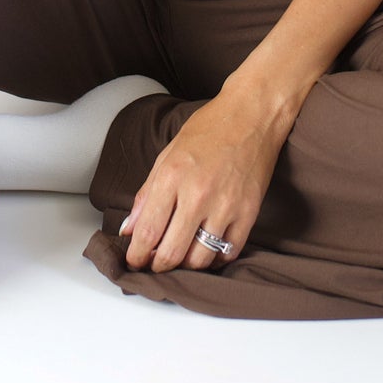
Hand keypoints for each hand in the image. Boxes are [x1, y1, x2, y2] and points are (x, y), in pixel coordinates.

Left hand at [119, 85, 293, 273]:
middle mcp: (197, 194)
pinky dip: (214, 260)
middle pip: (171, 253)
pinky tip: (206, 252)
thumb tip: (129, 227)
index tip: (134, 260)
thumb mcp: (168, 154)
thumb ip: (146, 194)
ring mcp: (225, 206)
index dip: (136, 254)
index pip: (147, 231)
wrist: (252, 115)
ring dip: (185, 266)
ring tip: (180, 258)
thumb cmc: (208, 129)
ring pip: (199, 259)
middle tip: (154, 264)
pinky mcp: (249, 213)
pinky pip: (228, 253)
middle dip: (157, 266)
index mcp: (172, 176)